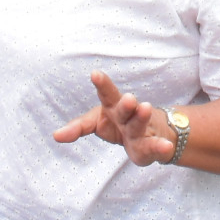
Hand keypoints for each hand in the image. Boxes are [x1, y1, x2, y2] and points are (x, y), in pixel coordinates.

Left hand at [53, 71, 178, 165]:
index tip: (94, 73)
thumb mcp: (96, 122)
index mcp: (113, 106)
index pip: (106, 94)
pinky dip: (159, 145)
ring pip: (139, 123)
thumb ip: (78, 127)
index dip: (102, 85)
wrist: (151, 133)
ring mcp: (139, 128)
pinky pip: (153, 145)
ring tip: (145, 108)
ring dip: (142, 116)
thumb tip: (55, 135)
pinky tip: (164, 146)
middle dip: (126, 103)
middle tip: (127, 98)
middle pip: (125, 107)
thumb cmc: (118, 123)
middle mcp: (127, 114)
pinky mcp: (148, 145)